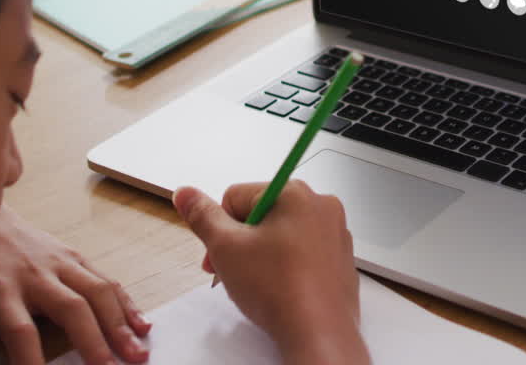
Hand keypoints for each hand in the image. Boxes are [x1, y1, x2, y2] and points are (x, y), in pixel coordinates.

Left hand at [0, 206, 150, 364]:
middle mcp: (33, 274)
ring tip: (138, 351)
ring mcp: (57, 262)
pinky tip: (140, 323)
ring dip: (120, 323)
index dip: (31, 362)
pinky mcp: (71, 256)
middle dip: (95, 341)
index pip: (19, 333)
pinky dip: (125, 302)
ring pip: (97, 291)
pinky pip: (104, 278)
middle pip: (72, 308)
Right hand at [173, 182, 368, 364]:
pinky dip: (287, 265)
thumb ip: (202, 216)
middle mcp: (320, 205)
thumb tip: (185, 194)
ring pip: (281, 234)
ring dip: (262, 254)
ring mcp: (334, 232)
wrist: (318, 333)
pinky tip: (280, 288)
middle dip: (241, 242)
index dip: (220, 228)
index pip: (236, 196)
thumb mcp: (225, 248)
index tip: (219, 255)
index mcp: (293, 192)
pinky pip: (303, 251)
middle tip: (234, 271)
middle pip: (260, 214)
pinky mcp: (340, 257)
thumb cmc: (278, 290)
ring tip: (258, 283)